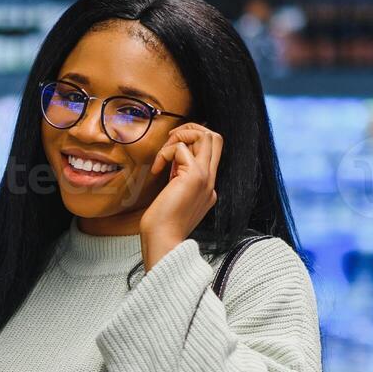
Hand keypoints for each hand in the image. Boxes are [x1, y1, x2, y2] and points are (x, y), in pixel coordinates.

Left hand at [140, 123, 222, 269]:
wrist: (163, 241)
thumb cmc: (162, 226)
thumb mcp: (174, 198)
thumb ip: (179, 181)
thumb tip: (170, 164)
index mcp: (208, 187)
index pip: (211, 152)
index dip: (191, 144)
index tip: (170, 155)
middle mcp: (211, 180)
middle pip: (216, 138)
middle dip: (191, 130)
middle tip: (170, 142)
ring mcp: (205, 177)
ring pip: (207, 135)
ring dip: (181, 136)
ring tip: (164, 155)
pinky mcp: (194, 176)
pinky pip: (180, 147)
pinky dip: (165, 152)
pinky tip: (156, 170)